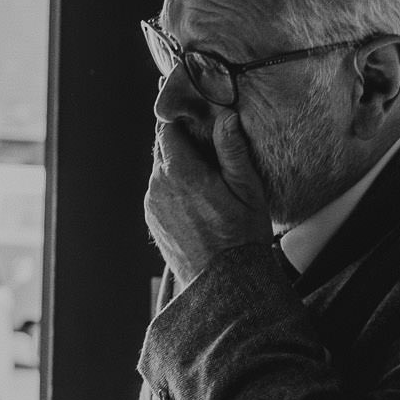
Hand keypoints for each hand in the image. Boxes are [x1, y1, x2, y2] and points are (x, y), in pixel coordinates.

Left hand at [144, 113, 272, 283]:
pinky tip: (196, 197)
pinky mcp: (153, 220)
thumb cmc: (241, 236)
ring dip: (177, 165)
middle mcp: (158, 185)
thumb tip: (226, 116)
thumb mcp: (247, 190)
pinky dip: (173, 187)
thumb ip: (233, 150)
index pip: (168, 128)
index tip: (197, 116)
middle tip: (206, 142)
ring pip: (160, 170)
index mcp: (181, 172)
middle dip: (181, 140)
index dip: (182, 119)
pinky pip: (159, 191)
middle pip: (162, 147)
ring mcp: (152, 204)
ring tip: (205, 173)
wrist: (223, 283)